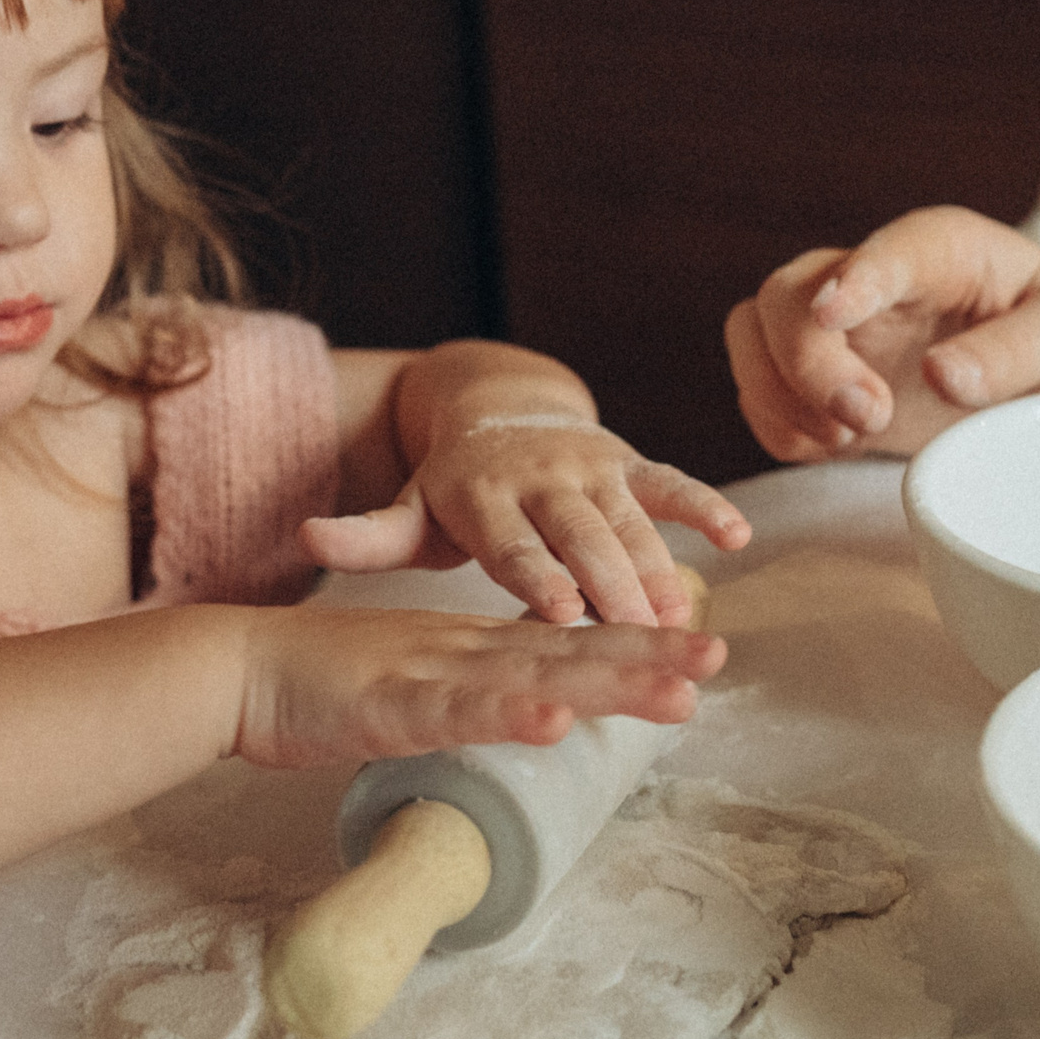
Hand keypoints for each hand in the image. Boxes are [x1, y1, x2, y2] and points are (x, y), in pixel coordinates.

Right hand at [233, 604, 726, 768]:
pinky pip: (459, 710)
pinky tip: (554, 719)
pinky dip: (508, 712)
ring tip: (674, 687)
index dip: (634, 648)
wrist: (238, 667)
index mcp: (472, 647)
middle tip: (718, 655)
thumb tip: (522, 712)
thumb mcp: (413, 685)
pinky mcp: (391, 702)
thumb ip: (466, 696)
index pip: (566, 646)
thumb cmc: (320, 682)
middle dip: (647, 656)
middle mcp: (465, 650)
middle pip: (570, 651)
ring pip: (533, 673)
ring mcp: (432, 672)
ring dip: (606, 680)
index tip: (698, 653)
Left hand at [301, 417, 748, 627]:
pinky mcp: (627, 460)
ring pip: (628, 519)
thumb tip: (303, 538)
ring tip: (681, 617)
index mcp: (480, 496)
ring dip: (658, 564)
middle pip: (578, 537)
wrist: (495, 405)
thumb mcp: (408, 510)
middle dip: (610, 583)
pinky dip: (702, 505)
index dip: (536, 577)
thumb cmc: (450, 486)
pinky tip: (736, 538)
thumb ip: (367, 535)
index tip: (561, 613)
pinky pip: (669, 482)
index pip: (511, 545)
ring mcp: (587, 466)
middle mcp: (537, 477)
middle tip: (639, 634)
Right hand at [726, 206, 1039, 459]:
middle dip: (806, 362)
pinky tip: (833, 446)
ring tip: (847, 439)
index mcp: (938, 249)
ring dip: (778, 394)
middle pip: (786, 295)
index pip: (882, 252)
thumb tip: (945, 376)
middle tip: (867, 419)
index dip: (853, 280)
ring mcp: (834, 328)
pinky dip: (777, 425)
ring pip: (751, 335)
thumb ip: (1020, 349)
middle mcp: (867, 278)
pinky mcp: (815, 377)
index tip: (833, 314)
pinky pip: (757, 392)